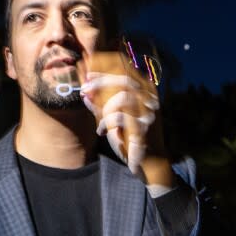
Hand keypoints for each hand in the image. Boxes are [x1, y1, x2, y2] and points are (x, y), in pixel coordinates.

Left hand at [80, 52, 169, 182]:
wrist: (147, 164)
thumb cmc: (129, 139)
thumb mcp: (111, 119)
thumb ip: (100, 106)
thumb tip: (85, 93)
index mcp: (145, 94)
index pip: (127, 73)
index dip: (107, 71)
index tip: (88, 74)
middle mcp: (151, 100)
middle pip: (125, 80)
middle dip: (102, 82)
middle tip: (85, 89)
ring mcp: (149, 113)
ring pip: (123, 97)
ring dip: (106, 108)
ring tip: (101, 123)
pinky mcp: (145, 127)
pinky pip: (120, 118)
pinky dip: (107, 124)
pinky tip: (103, 133)